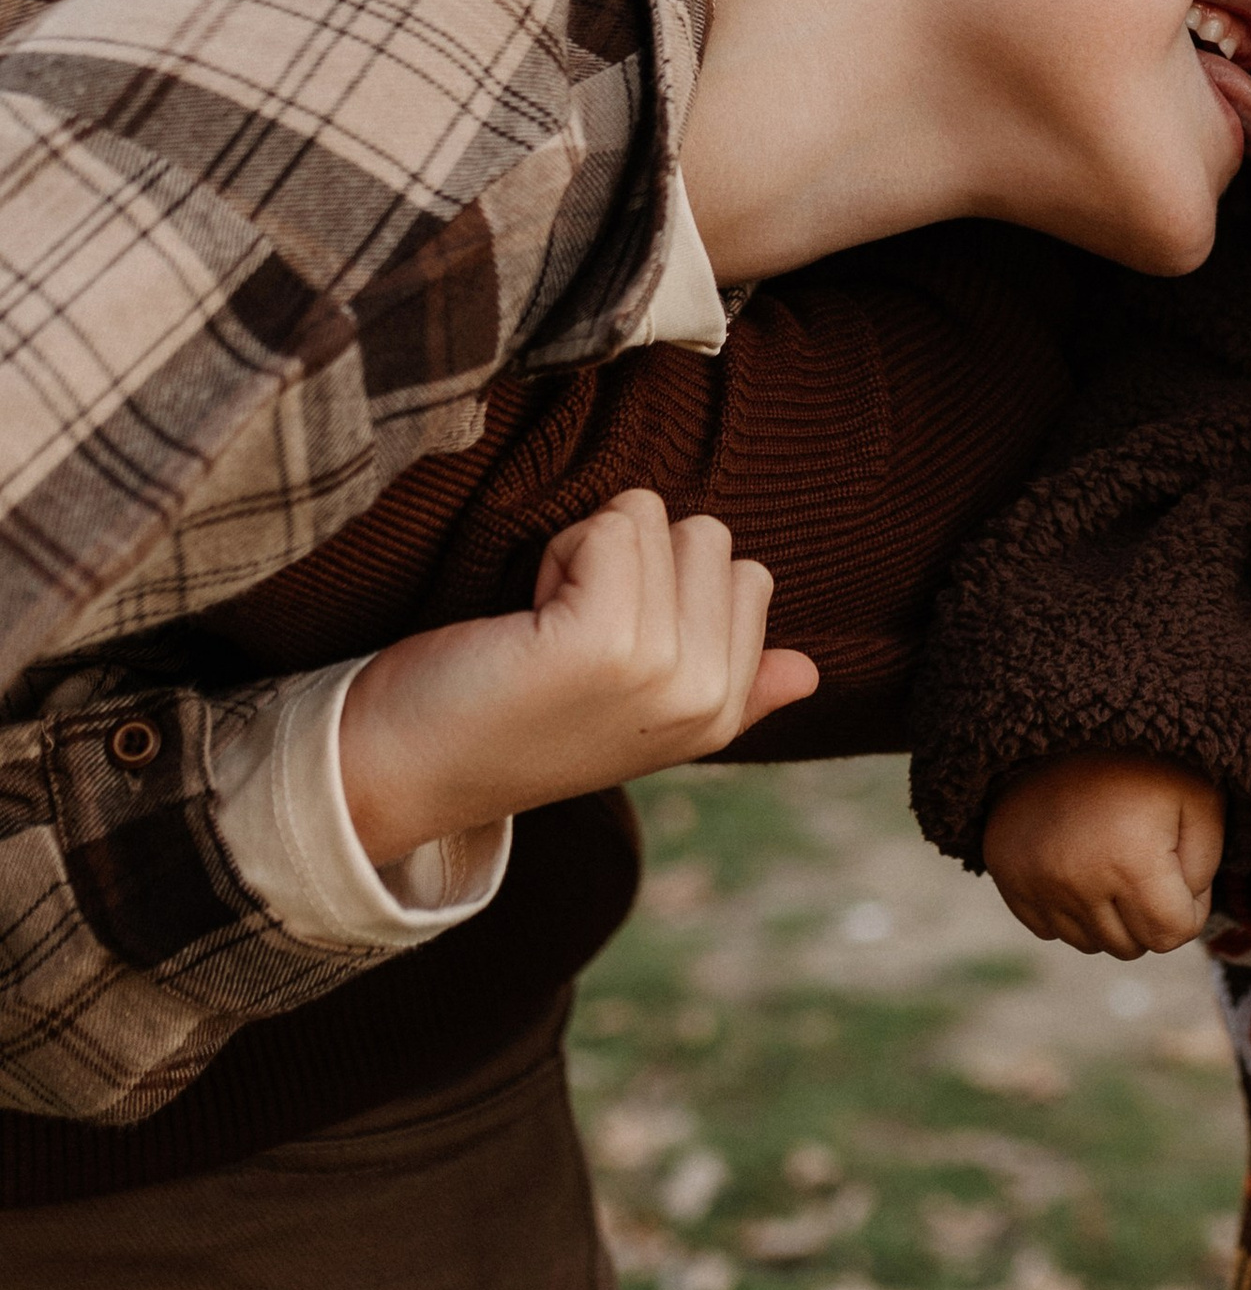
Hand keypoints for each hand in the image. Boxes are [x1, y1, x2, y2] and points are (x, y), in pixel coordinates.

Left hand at [338, 488, 814, 865]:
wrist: (402, 769)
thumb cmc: (508, 721)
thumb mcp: (637, 711)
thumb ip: (735, 688)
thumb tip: (810, 672)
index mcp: (723, 716)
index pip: (748, 574)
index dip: (665, 585)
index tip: (603, 645)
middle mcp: (705, 698)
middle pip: (709, 536)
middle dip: (634, 561)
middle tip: (567, 632)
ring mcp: (663, 672)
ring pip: (658, 520)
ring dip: (591, 552)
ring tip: (544, 626)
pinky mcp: (606, 641)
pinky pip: (612, 526)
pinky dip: (560, 550)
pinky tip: (526, 616)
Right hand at [983, 751, 1225, 958]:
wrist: (1063, 720)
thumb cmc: (1145, 760)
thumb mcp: (1200, 799)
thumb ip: (1206, 866)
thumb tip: (1184, 913)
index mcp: (1130, 862)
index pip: (1173, 934)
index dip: (1189, 907)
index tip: (1182, 869)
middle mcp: (1076, 881)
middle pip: (1131, 947)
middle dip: (1149, 915)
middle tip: (1148, 862)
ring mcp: (1036, 882)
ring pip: (1090, 943)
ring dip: (1110, 917)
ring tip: (1113, 859)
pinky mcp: (1007, 877)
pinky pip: (1050, 930)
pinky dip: (1070, 910)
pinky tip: (1079, 864)